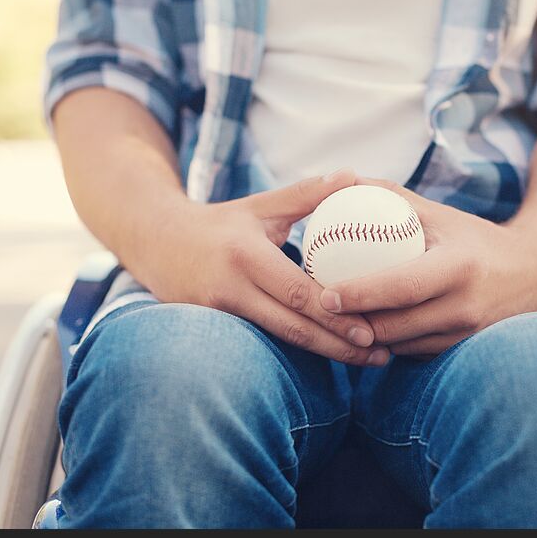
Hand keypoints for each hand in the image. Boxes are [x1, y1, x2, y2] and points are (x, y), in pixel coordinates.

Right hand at [144, 169, 389, 365]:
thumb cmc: (219, 224)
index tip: (373, 328)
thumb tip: (352, 176)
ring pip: (281, 340)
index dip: (336, 315)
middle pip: (293, 327)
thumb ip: (305, 194)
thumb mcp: (259, 206)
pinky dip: (300, 351)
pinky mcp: (213, 327)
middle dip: (339, 345)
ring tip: (367, 361)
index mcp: (246, 256)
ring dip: (326, 353)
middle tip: (381, 355)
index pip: (299, 293)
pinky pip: (264, 341)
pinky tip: (332, 355)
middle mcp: (230, 289)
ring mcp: (219, 313)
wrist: (155, 243)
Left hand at [317, 178, 536, 357]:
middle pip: (394, 326)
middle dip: (352, 323)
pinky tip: (366, 328)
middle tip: (318, 309)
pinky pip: (413, 353)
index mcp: (458, 267)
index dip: (360, 294)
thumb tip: (340, 180)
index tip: (325, 293)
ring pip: (400, 345)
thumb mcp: (439, 213)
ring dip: (367, 337)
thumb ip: (391, 198)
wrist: (533, 274)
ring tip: (335, 321)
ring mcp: (465, 334)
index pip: (401, 287)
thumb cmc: (474, 238)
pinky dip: (389, 343)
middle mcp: (464, 306)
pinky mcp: (461, 350)